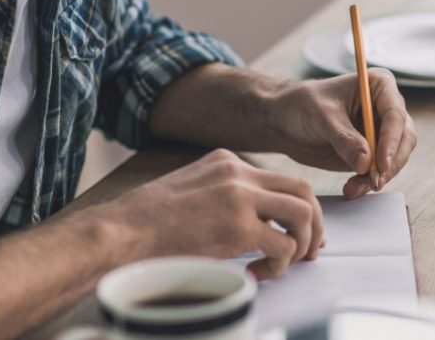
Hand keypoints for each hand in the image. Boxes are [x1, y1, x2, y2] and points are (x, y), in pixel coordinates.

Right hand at [105, 149, 323, 278]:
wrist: (121, 230)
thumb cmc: (147, 220)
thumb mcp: (191, 188)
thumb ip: (223, 195)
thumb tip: (253, 221)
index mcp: (228, 161)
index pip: (281, 179)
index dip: (297, 208)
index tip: (298, 233)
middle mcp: (239, 173)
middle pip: (303, 190)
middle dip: (313, 223)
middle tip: (309, 250)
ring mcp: (240, 197)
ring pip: (301, 214)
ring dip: (301, 244)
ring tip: (282, 264)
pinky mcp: (237, 226)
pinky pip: (282, 246)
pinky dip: (279, 264)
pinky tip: (258, 273)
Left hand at [270, 68, 417, 198]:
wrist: (285, 120)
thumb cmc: (302, 105)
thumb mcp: (321, 117)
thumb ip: (344, 139)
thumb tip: (366, 162)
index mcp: (379, 86)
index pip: (395, 113)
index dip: (392, 140)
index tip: (381, 163)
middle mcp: (385, 108)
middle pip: (404, 138)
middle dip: (391, 162)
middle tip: (375, 180)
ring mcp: (380, 132)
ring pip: (395, 158)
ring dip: (379, 177)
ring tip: (354, 188)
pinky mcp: (371, 153)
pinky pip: (379, 171)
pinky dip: (368, 183)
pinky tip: (352, 189)